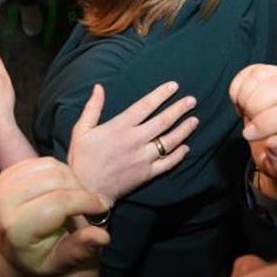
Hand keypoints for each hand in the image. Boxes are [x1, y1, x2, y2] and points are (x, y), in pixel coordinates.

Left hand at [0, 157, 110, 276]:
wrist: (4, 251)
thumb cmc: (34, 258)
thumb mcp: (57, 263)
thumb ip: (79, 249)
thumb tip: (102, 236)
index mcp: (17, 226)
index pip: (57, 203)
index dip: (84, 201)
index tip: (101, 208)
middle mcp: (6, 201)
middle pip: (55, 180)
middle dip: (80, 190)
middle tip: (89, 205)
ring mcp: (5, 183)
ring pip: (51, 167)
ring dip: (71, 179)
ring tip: (76, 197)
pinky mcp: (9, 171)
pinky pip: (43, 162)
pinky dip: (60, 171)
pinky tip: (63, 188)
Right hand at [68, 82, 197, 206]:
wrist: (85, 190)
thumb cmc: (81, 158)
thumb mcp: (81, 130)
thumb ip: (92, 107)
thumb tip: (99, 87)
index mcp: (120, 127)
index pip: (146, 105)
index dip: (161, 94)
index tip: (174, 86)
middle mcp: (135, 140)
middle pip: (163, 121)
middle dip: (179, 108)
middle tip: (192, 100)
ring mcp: (143, 158)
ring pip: (170, 141)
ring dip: (184, 129)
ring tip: (195, 120)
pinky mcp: (147, 174)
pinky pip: (168, 163)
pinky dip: (179, 155)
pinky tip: (186, 147)